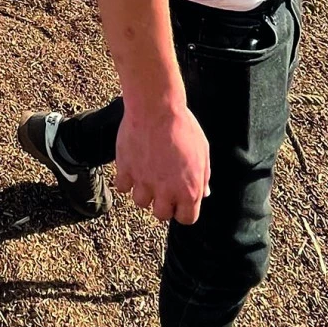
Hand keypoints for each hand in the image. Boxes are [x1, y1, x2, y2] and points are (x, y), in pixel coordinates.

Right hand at [114, 99, 209, 226]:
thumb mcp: (202, 151)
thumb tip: (204, 193)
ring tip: (147, 174)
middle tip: (162, 187)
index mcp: (188, 189)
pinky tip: (133, 167)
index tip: (180, 200)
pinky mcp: (126, 170)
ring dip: (144, 192)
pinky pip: (122, 187)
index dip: (183, 210)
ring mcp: (144, 181)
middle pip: (161, 215)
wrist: (156, 108)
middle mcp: (165, 190)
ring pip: (140, 202)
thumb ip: (203, 177)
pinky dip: (126, 180)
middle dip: (162, 203)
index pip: (186, 219)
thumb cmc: (183, 127)